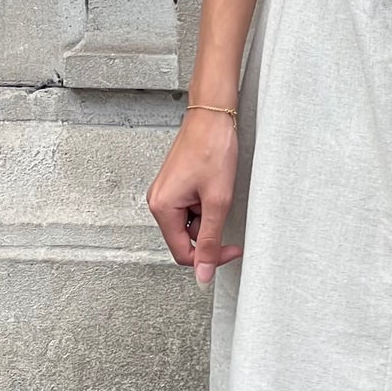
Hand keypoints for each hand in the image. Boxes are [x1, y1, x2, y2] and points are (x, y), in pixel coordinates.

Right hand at [146, 111, 243, 286]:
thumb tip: (203, 273)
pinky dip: (207, 204)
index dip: (209, 257)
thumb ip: (209, 240)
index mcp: (162, 208)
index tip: (232, 250)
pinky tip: (215, 186)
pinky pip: (192, 208)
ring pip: (192, 223)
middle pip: (186, 239)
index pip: (183, 253)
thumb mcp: (217, 201)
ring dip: (210, 215)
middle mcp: (159, 201)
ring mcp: (167, 193)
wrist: (213, 117)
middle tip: (227, 212)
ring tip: (220, 191)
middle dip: (210, 231)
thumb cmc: (212, 148)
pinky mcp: (177, 186)